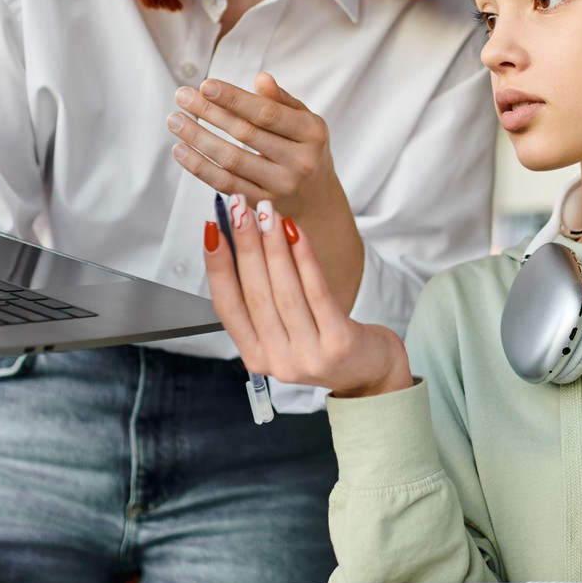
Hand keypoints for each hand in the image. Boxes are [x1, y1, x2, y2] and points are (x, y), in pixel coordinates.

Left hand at [169, 72, 363, 305]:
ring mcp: (281, 186)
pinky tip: (181, 150)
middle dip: (209, 113)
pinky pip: (225, 184)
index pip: (267, 112)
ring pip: (231, 160)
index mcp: (311, 133)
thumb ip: (282, 100)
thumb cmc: (305, 150)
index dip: (234, 98)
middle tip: (181, 96)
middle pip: (245, 134)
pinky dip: (199, 167)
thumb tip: (262, 78)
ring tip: (174, 121)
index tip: (205, 85)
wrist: (318, 200)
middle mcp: (300, 161)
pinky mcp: (262, 205)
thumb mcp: (305, 121)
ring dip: (198, 138)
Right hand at [202, 195, 410, 398]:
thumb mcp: (285, 331)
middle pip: (255, 294)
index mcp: (256, 357)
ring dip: (273, 247)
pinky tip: (296, 232)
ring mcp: (309, 356)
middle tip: (238, 209)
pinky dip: (304, 259)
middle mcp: (278, 361)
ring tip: (267, 213)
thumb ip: (262, 301)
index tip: (210, 230)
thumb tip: (239, 242)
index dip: (217, 267)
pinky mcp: (339, 344)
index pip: (227, 307)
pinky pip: (318, 293)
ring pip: (285, 292)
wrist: (370, 372)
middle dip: (244, 245)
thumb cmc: (324, 342)